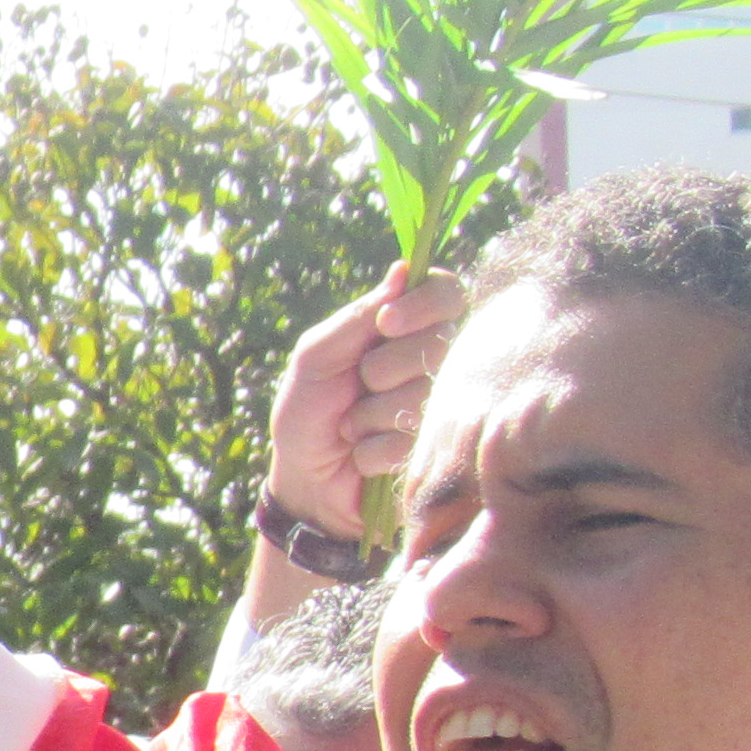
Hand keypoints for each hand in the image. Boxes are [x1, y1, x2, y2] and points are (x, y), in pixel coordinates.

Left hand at [265, 269, 469, 532]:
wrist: (303, 480)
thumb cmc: (307, 411)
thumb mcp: (316, 357)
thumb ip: (358, 317)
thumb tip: (404, 270)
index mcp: (407, 331)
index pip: (447, 294)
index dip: (425, 304)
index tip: (388, 322)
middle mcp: (434, 363)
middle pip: (441, 342)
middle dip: (383, 368)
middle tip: (358, 385)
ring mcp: (441, 408)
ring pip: (425, 394)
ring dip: (370, 414)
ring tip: (351, 426)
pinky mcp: (436, 452)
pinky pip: (411, 440)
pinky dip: (372, 449)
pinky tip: (361, 455)